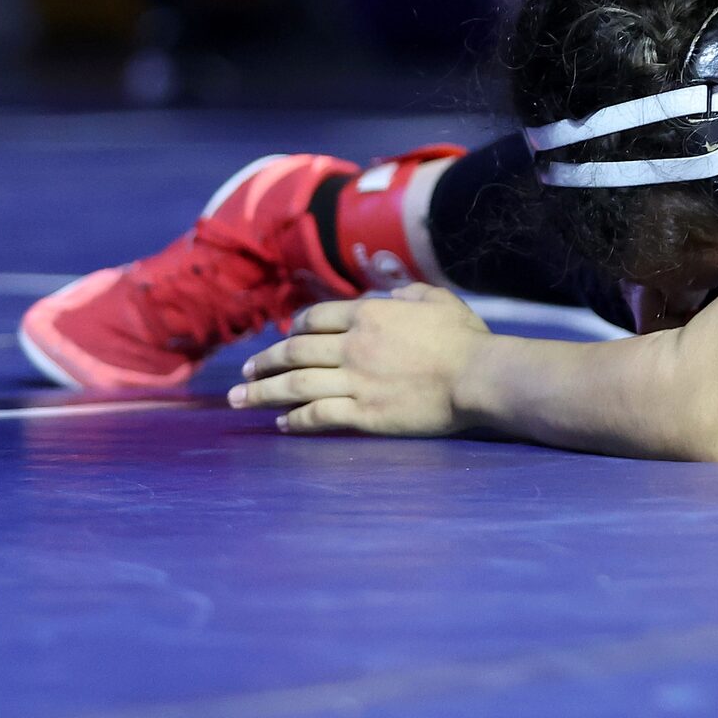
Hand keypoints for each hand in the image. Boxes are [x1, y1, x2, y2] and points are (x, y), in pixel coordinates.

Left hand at [228, 283, 491, 434]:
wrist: (478, 376)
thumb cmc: (464, 337)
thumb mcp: (436, 299)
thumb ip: (407, 293)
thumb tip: (389, 294)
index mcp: (369, 314)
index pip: (316, 318)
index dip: (295, 327)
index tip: (284, 337)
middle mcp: (353, 346)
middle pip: (295, 351)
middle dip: (265, 362)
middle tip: (245, 373)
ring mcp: (356, 381)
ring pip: (296, 384)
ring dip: (264, 392)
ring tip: (239, 400)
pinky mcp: (364, 414)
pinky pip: (319, 415)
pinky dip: (295, 419)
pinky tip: (280, 424)